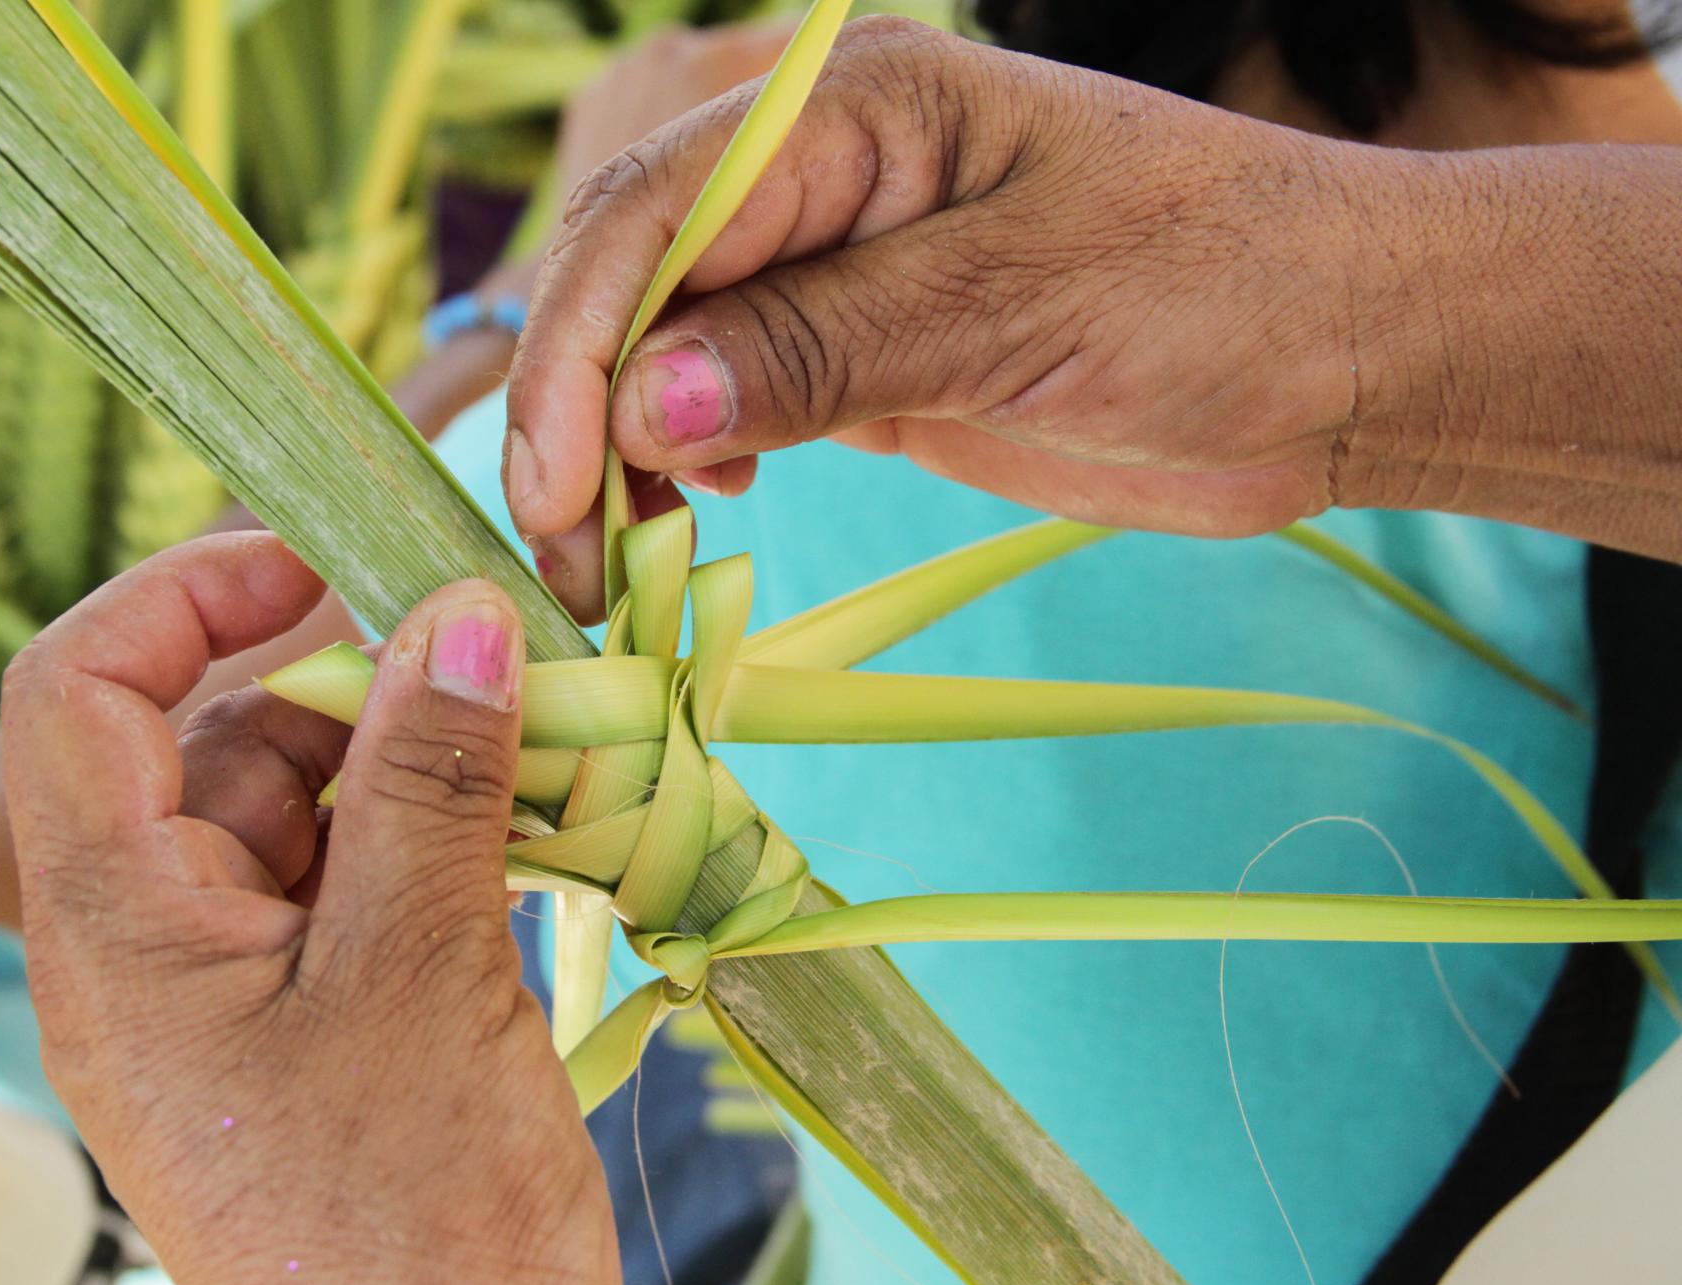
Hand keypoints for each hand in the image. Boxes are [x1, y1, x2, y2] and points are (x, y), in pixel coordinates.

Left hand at [1, 534, 626, 1284]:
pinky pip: (358, 886)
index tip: (315, 559)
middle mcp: (153, 953)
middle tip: (490, 653)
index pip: (75, 695)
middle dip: (346, 684)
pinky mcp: (317, 1029)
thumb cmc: (412, 1214)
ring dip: (414, 760)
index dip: (177, 596)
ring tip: (539, 740)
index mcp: (116, 934)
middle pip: (212, 744)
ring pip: (303, 813)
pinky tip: (531, 819)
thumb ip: (428, 778)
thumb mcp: (419, 969)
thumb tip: (457, 611)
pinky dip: (436, 836)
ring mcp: (237, 996)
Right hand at [505, 16, 1681, 618]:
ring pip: (664, 353)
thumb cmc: (1221, 283)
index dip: (581, 345)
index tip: (554, 480)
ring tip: (615, 564)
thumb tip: (637, 401)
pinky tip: (696, 511)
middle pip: (635, 281)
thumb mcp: (1021, 303)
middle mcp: (820, 180)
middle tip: (565, 555)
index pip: (660, 214)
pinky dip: (685, 466)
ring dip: (619, 456)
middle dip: (578, 413)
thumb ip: (826, 347)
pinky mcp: (860, 361)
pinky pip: (728, 406)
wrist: (1339, 356)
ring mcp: (836, 273)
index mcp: (851, 111)